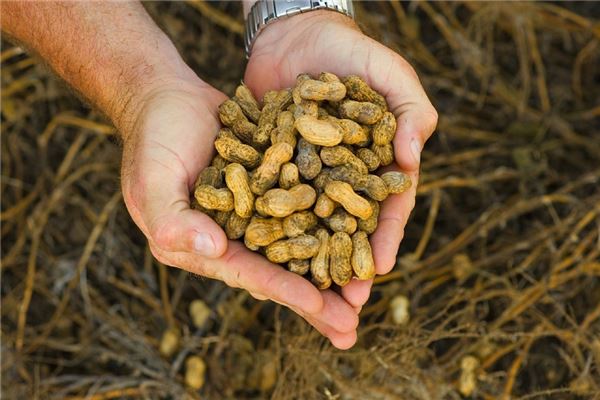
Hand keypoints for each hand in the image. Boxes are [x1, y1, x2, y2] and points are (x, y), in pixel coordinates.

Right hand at [120, 73, 357, 348]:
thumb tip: (214, 251)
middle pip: (280, 272)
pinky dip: (330, 222)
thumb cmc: (153, 138)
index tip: (321, 307)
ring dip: (330, 270)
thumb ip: (174, 219)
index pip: (248, 273)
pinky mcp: (272, 186)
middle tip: (352, 328)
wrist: (168, 97)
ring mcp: (255, 212)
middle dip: (316, 302)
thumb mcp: (153, 180)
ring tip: (364, 294)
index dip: (284, 291)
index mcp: (201, 246)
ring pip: (299, 247)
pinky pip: (305, 207)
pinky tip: (361, 235)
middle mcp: (232, 237)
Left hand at [245, 10, 437, 330]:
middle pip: (346, 231)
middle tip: (345, 309)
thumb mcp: (391, 75)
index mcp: (376, 166)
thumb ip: (411, 112)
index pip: (386, 210)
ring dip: (309, 265)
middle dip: (346, 268)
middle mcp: (341, 180)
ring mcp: (306, 179)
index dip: (384, 239)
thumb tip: (411, 157)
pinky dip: (270, 232)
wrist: (296, 35)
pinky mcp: (272, 171)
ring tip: (306, 300)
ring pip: (308, 228)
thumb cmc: (352, 54)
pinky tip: (264, 259)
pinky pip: (271, 205)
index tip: (379, 271)